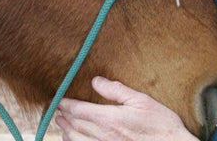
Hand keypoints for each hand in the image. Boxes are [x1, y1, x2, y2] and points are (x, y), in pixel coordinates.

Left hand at [56, 76, 198, 140]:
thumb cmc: (160, 125)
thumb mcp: (141, 100)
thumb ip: (116, 90)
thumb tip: (96, 81)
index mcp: (110, 119)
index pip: (79, 110)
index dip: (65, 104)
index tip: (58, 98)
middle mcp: (103, 137)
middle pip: (74, 126)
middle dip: (63, 116)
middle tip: (56, 109)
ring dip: (66, 131)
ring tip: (62, 123)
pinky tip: (75, 139)